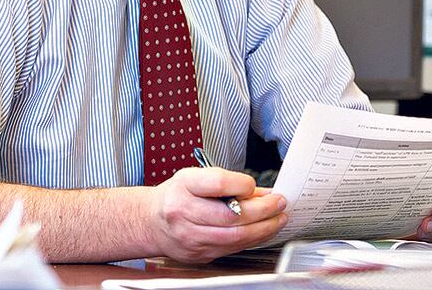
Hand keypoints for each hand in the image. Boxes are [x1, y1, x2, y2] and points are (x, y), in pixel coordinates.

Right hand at [145, 167, 287, 262]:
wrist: (152, 221)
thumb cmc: (177, 195)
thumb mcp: (196, 177)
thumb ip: (228, 182)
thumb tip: (262, 191)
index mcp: (184, 186)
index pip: (217, 183)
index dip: (241, 184)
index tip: (254, 185)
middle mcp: (185, 212)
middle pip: (231, 214)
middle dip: (263, 210)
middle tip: (279, 203)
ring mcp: (191, 236)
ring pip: (235, 236)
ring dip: (263, 228)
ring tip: (278, 219)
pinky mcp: (199, 253)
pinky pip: (232, 248)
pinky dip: (252, 239)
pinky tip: (262, 230)